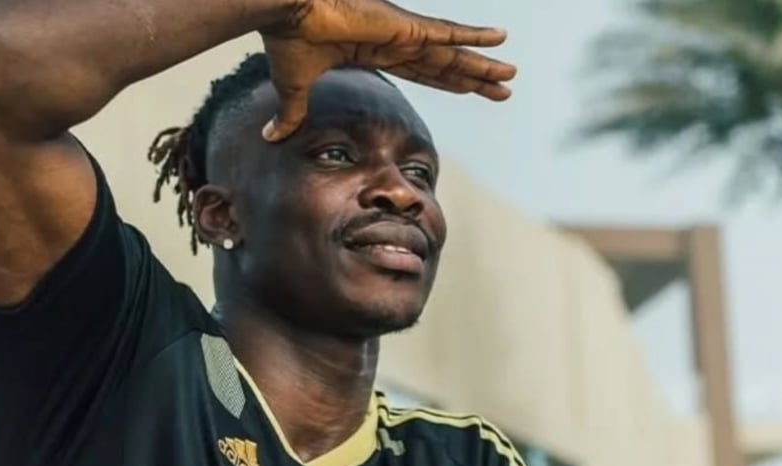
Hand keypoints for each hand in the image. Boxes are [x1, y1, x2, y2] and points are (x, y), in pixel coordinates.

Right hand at [260, 0, 516, 140]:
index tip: (469, 90)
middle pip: (444, 66)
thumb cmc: (287, 38)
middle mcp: (396, 40)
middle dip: (473, 79)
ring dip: (483, 66)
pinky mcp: (405, 26)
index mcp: (375, 51)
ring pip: (453, 54)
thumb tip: (271, 137)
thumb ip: (291, 113)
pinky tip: (501, 39)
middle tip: (502, 88)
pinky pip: (449, 34)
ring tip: (511, 75)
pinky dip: (476, 37)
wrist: (284, 7)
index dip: (446, 82)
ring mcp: (403, 32)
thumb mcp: (294, 87)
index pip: (420, 72)